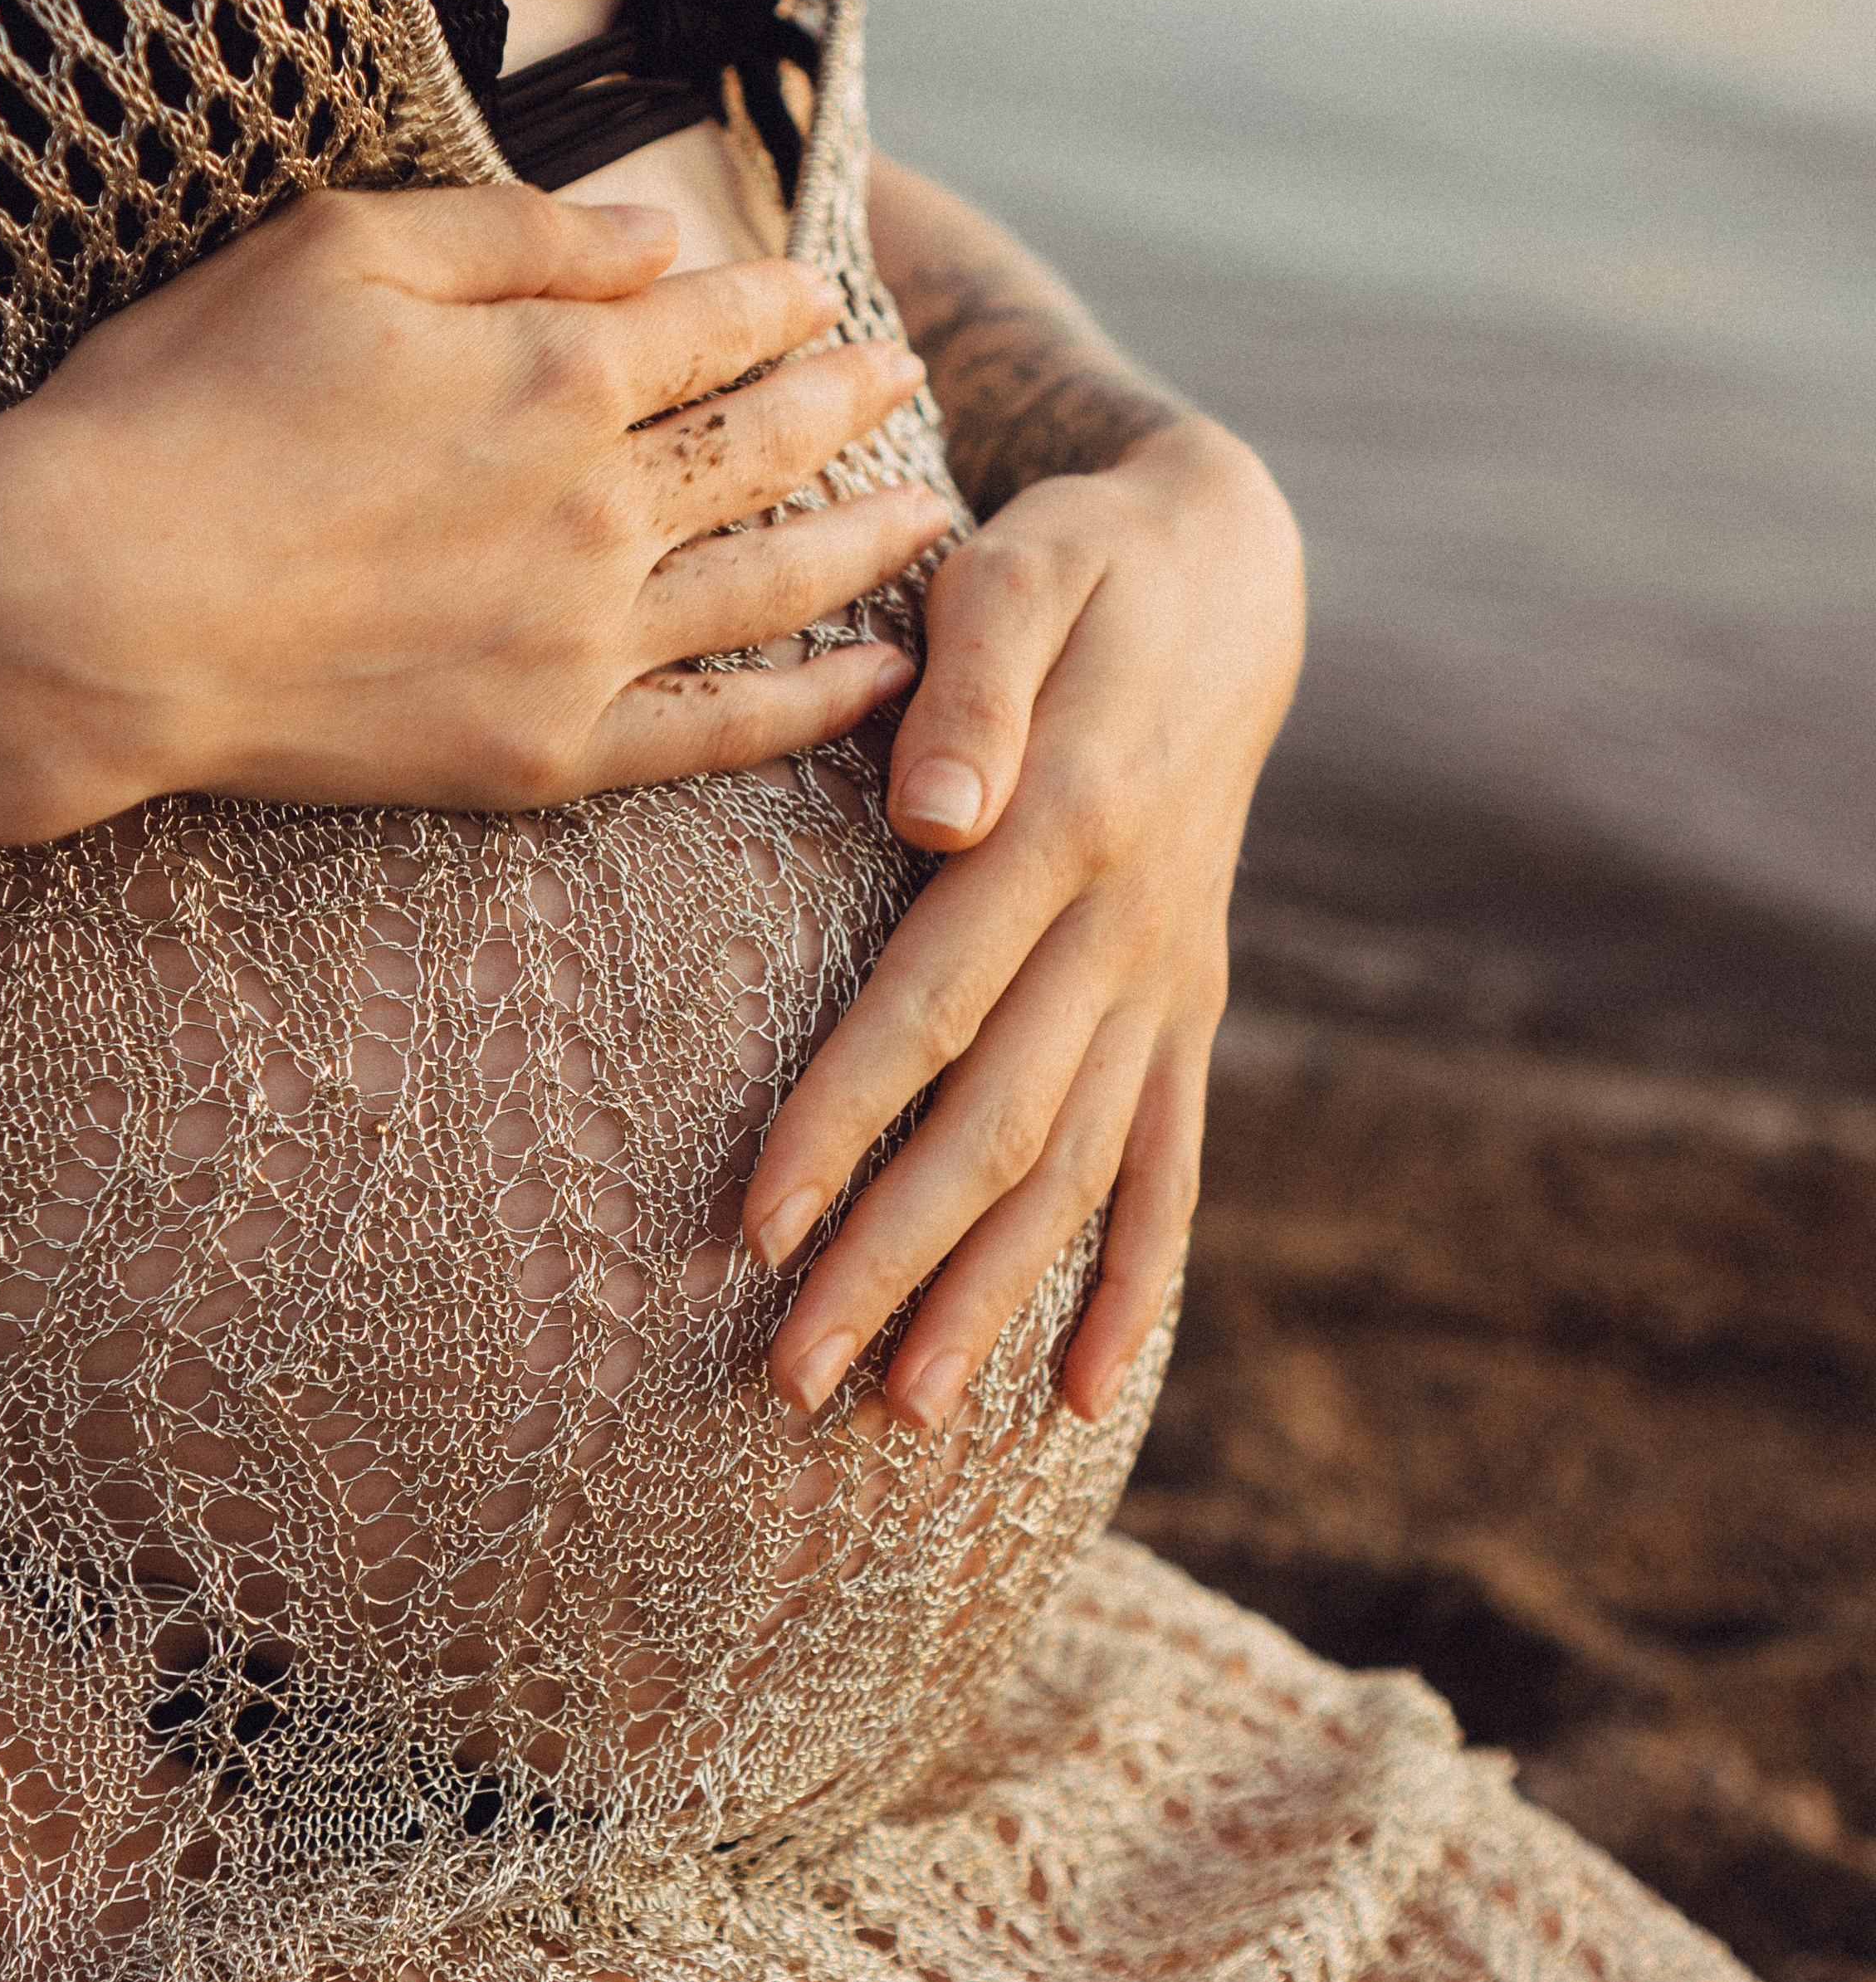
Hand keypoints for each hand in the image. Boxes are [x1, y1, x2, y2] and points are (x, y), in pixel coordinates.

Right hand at [0, 185, 939, 884]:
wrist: (94, 609)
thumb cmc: (185, 408)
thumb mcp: (338, 250)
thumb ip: (518, 236)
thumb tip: (665, 238)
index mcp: (558, 370)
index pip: (715, 326)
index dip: (781, 301)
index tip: (824, 290)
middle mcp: (603, 506)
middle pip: (770, 445)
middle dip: (848, 399)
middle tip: (905, 374)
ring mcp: (586, 640)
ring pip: (773, 582)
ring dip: (865, 539)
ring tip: (930, 509)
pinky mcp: (548, 749)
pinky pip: (718, 732)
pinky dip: (811, 705)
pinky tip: (878, 676)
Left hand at [743, 415, 1303, 1427]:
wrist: (1226, 576)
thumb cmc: (1075, 567)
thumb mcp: (1020, 573)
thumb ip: (973, 684)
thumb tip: (937, 819)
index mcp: (1064, 827)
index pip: (933, 1003)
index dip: (843, 1119)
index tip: (755, 1226)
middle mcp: (1125, 929)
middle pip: (1000, 1123)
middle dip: (896, 1258)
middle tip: (793, 1379)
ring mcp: (1164, 980)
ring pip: (1079, 1169)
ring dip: (996, 1294)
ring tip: (905, 1413)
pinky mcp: (1186, 1006)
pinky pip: (1172, 1163)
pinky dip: (1136, 1278)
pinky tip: (1086, 1393)